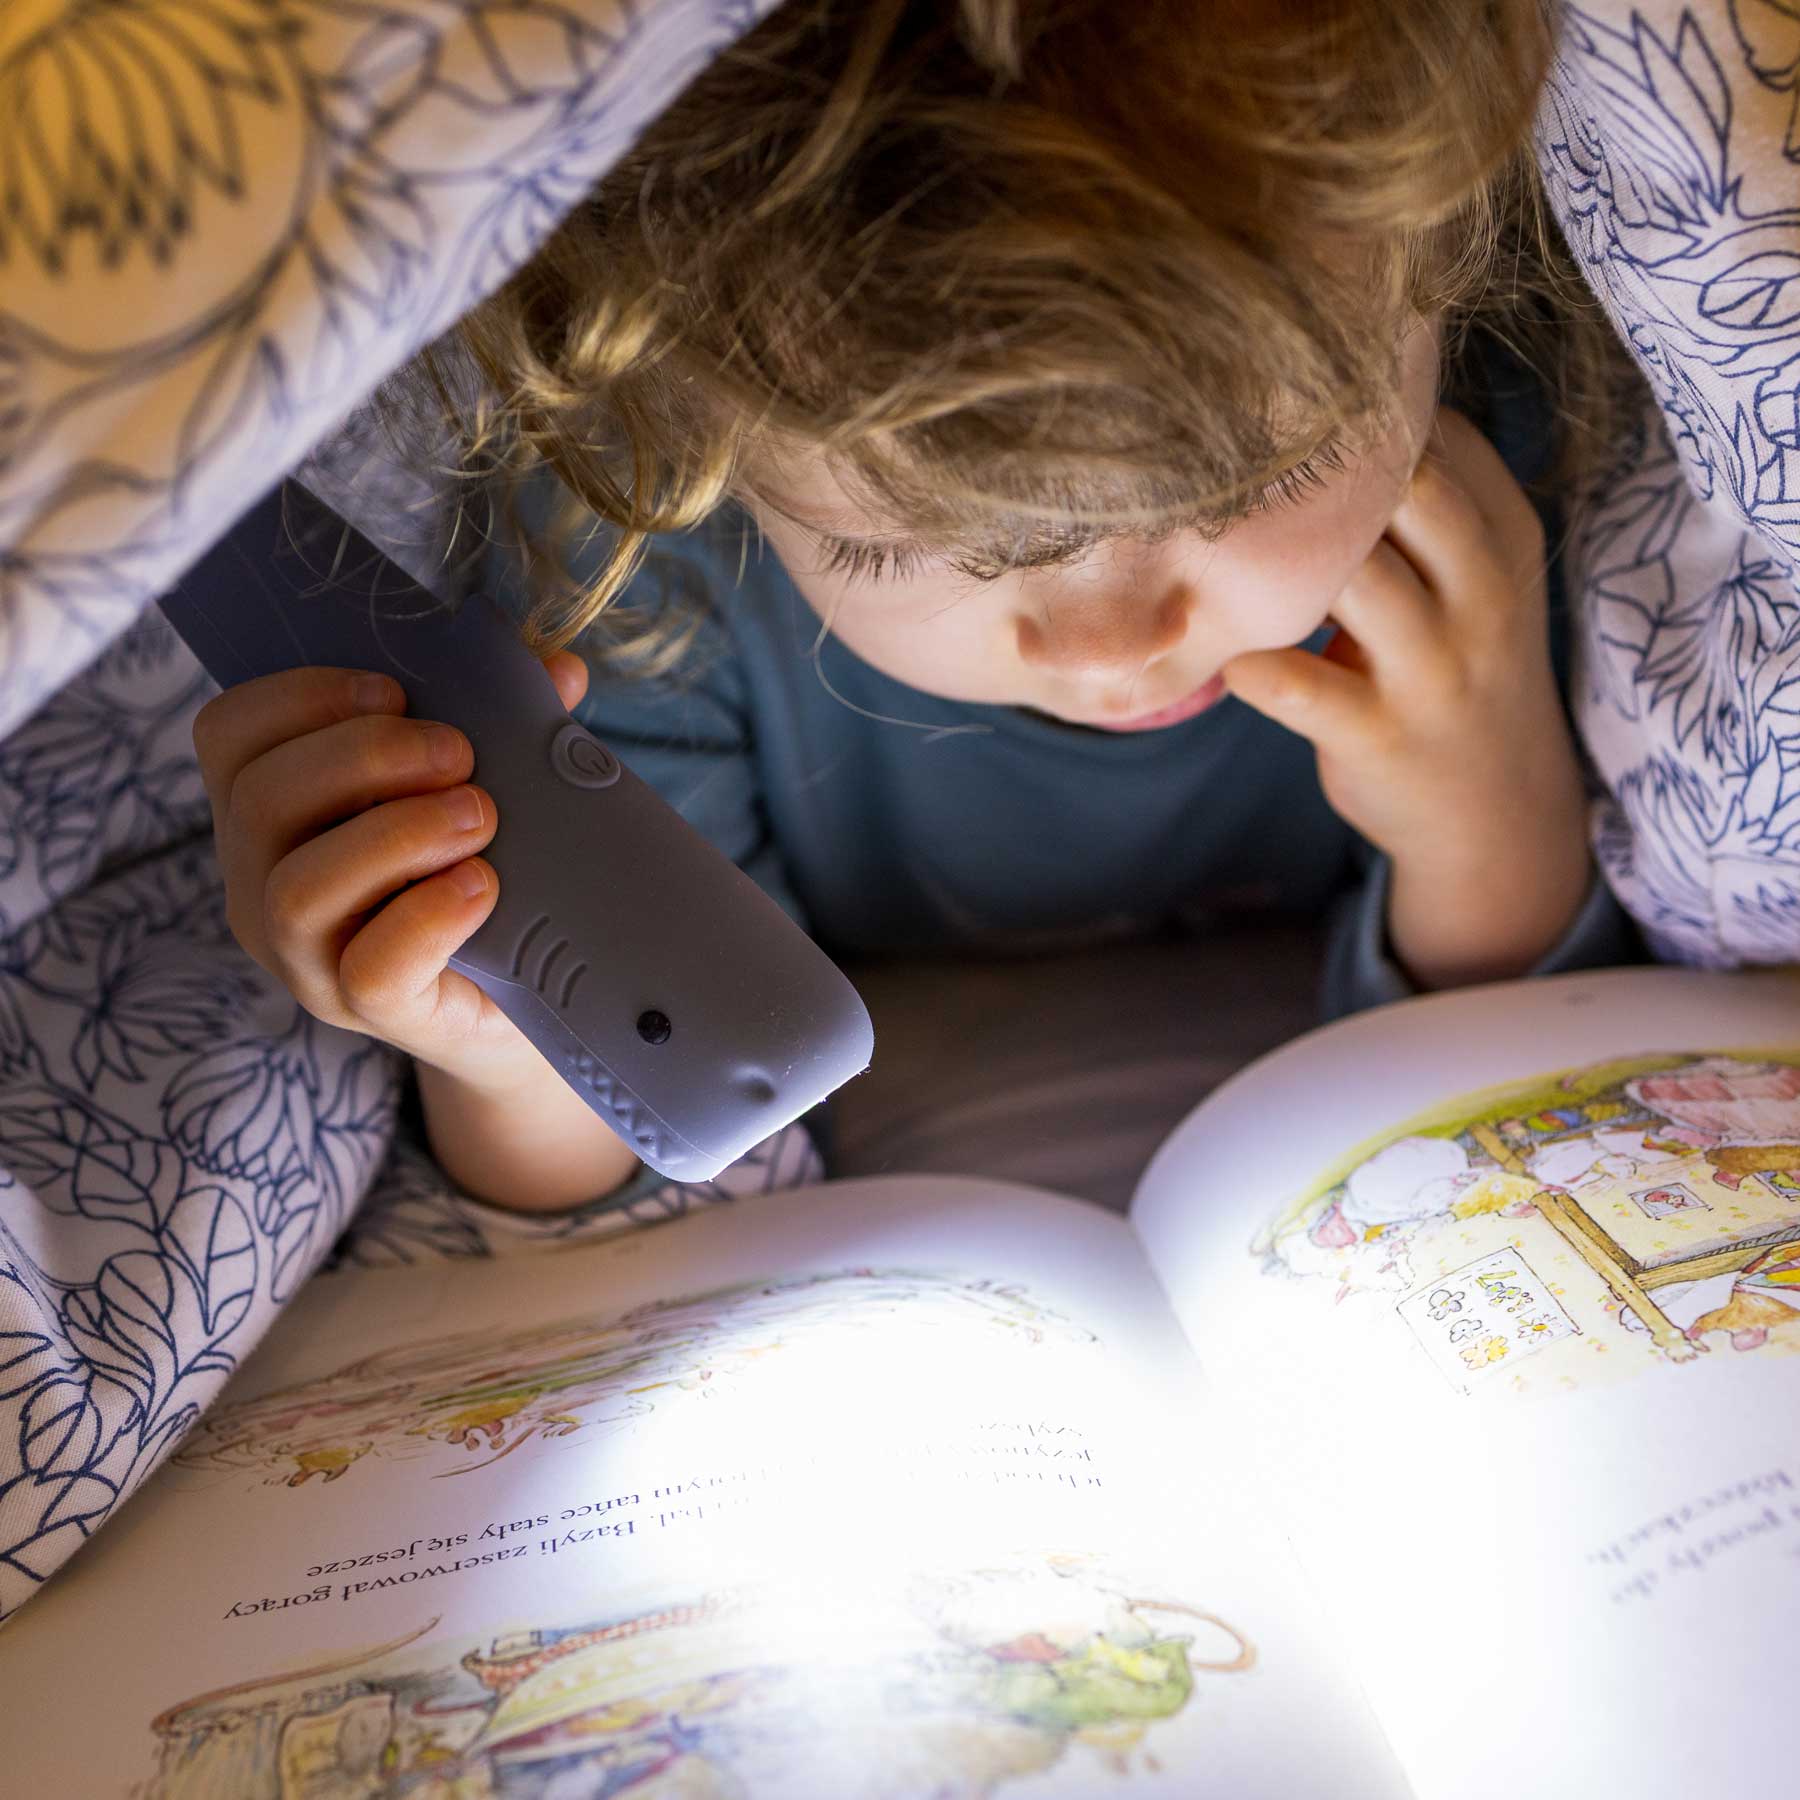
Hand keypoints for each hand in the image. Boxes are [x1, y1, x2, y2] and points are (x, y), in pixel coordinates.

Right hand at [193, 653, 590, 1092]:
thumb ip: (508, 720)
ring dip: (396, 833)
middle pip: (261, 800)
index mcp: (273, 812)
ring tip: (480, 817)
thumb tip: (559, 669)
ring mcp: (306, 959)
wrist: (528, 996)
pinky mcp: (367, 1013)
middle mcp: (263, 884)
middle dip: (366, 756)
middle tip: (461, 755)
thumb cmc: (488, 871)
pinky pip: (370, 969)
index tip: (396, 689)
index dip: (300, 697)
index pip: (229, 734)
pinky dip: (428, 916)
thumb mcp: (490, 783)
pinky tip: (482, 886)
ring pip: (299, 890)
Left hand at [1221, 408, 1589, 989]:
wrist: (1497, 810)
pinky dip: (1246, 663)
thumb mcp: (1475, 578)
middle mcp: (1482, 596)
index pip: (1440, 437)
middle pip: (1409, 488)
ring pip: (1353, 575)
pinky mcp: (1376, 733)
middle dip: (1324, 471)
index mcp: (1506, 538)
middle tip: (1244, 462)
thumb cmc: (1457, 666)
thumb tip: (1319, 408)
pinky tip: (1226, 652)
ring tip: (1221, 548)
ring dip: (1278, 559)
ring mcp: (1433, 670)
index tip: (1288, 408)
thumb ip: (1423, 504)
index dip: (1359, 414)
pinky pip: (1295, 684)